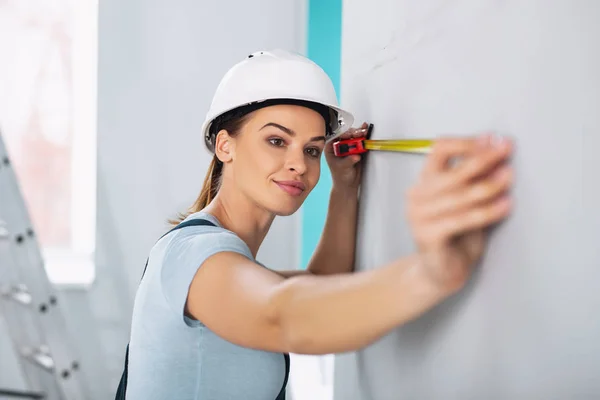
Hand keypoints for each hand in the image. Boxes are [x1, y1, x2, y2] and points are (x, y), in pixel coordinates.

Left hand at [325, 122, 369, 190]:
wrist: (348, 183)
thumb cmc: (340, 176)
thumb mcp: (343, 168)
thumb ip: (349, 161)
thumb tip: (356, 156)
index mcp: (330, 148)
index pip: (335, 137)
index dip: (342, 134)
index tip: (349, 135)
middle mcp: (339, 145)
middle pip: (345, 135)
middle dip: (353, 133)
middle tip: (359, 134)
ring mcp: (348, 146)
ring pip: (353, 136)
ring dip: (359, 133)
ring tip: (364, 132)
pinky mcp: (356, 149)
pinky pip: (359, 140)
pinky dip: (363, 136)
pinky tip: (365, 129)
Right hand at [406, 133, 513, 292]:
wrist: (441, 272)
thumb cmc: (457, 234)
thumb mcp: (467, 199)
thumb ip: (475, 177)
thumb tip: (498, 147)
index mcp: (424, 181)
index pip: (439, 149)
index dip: (467, 142)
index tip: (493, 140)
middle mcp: (416, 195)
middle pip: (453, 170)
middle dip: (484, 158)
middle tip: (507, 151)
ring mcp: (418, 216)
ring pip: (461, 195)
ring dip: (490, 184)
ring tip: (510, 177)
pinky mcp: (428, 236)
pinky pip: (464, 219)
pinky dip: (488, 211)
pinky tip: (506, 204)